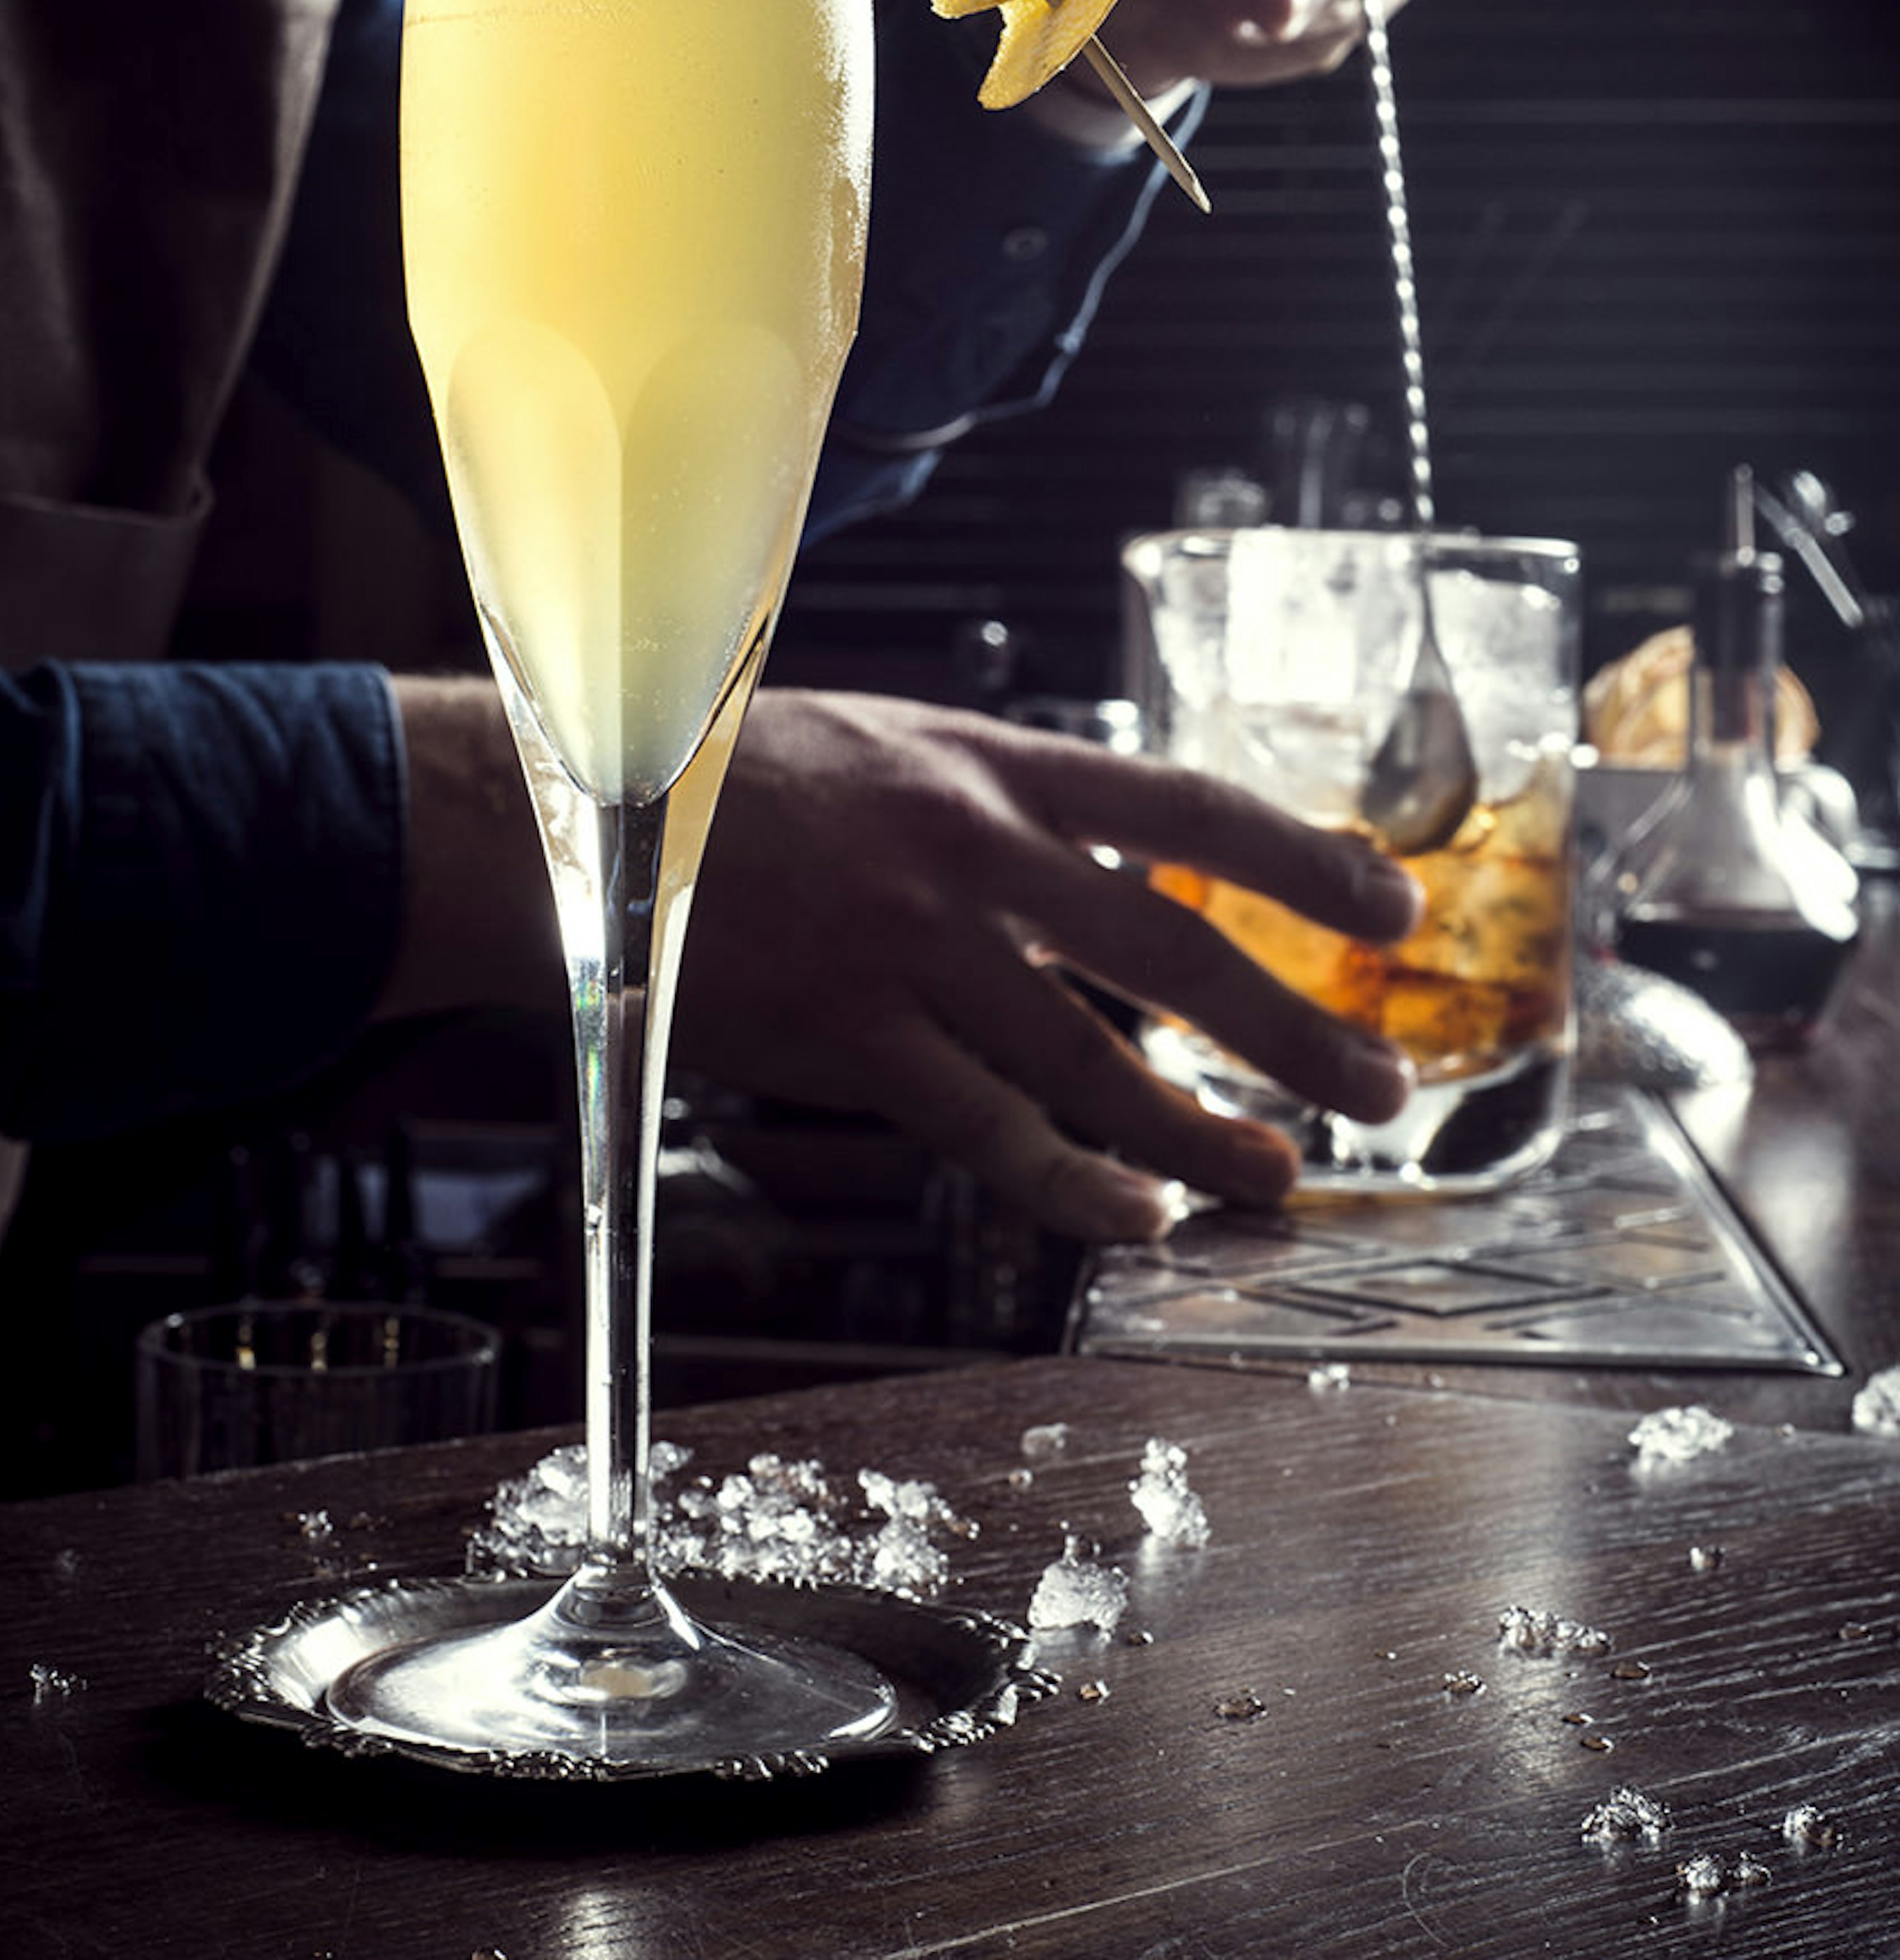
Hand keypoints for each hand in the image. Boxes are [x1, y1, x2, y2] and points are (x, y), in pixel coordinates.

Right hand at [675, 689, 1419, 1243]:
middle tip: (1381, 1085)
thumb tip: (1084, 855)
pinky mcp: (848, 1034)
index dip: (1302, 860)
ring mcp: (910, 946)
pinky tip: (1139, 1217)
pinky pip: (989, 1128)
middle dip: (1294, 1026)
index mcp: (986, 764)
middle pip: (1174, 945)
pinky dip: (1074, 1182)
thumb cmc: (720, 780)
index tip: (1391, 904)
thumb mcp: (880, 743)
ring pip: (1095, 1058)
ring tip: (1282, 1176)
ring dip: (1203, 1129)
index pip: (1186, 807)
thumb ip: (986, 798)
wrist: (568, 819)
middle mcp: (969, 849)